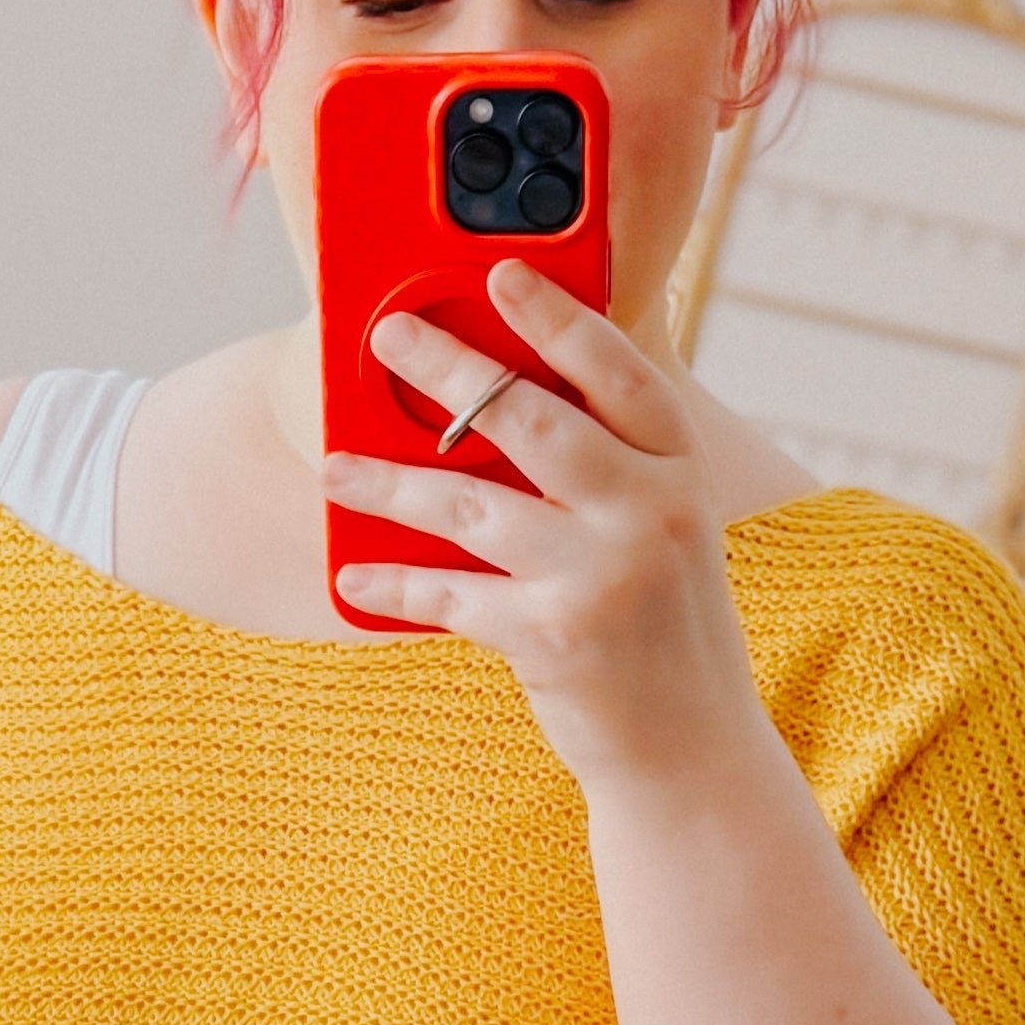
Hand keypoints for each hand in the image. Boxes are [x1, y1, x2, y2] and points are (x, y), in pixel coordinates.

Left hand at [324, 263, 772, 790]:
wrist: (691, 751)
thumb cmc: (659, 628)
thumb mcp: (665, 532)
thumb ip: (609, 469)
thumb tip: (496, 405)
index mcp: (680, 471)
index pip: (620, 373)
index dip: (559, 318)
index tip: (501, 273)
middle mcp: (650, 512)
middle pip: (534, 419)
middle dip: (451, 370)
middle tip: (389, 335)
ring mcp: (603, 575)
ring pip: (472, 506)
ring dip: (389, 484)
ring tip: (333, 467)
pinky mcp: (554, 637)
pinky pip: (452, 595)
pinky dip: (395, 588)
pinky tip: (352, 580)